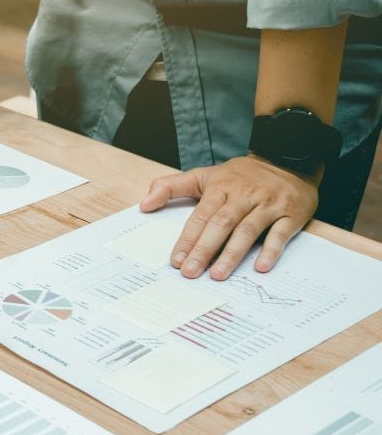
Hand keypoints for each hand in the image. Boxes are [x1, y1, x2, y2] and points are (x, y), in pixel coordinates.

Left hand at [140, 155, 318, 279]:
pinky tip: (260, 267)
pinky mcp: (291, 214)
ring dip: (232, 254)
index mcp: (221, 188)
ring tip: (217, 274)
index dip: (188, 239)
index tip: (176, 260)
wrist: (288, 159)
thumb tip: (144, 204)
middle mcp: (244, 196)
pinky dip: (271, 250)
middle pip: (221, 224)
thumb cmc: (240, 176)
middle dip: (204, 250)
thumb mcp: (204, 174)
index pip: (200, 216)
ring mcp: (268, 204)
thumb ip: (171, 186)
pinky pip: (281, 233)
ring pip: (247, 230)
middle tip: (191, 272)